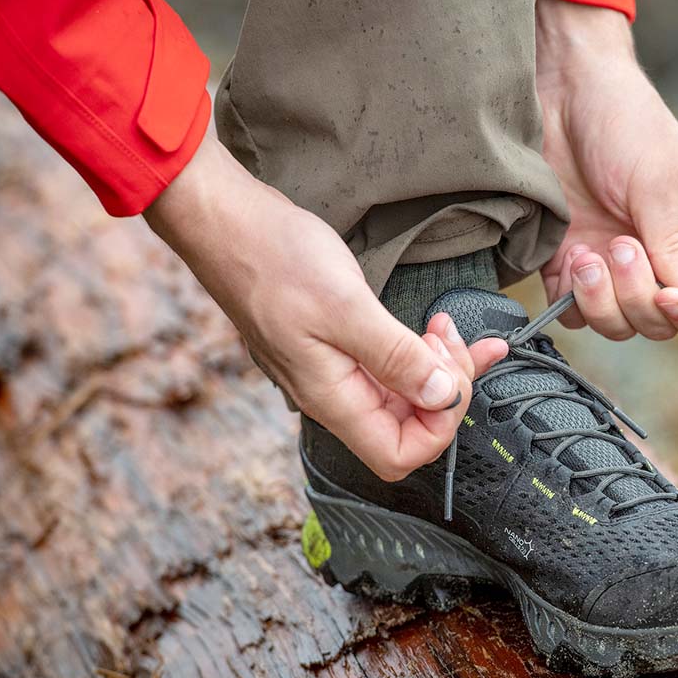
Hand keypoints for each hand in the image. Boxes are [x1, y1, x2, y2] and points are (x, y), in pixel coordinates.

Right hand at [144, 134, 507, 479]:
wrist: (225, 221)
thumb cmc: (273, 259)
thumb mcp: (344, 306)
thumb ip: (396, 358)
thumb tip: (443, 398)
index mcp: (333, 398)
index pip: (398, 455)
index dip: (438, 427)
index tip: (451, 377)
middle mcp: (334, 395)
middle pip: (410, 426)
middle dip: (447, 388)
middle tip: (452, 337)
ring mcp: (336, 371)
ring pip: (405, 394)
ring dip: (440, 368)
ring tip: (446, 326)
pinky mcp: (339, 345)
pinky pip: (392, 365)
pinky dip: (423, 352)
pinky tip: (436, 327)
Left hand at [535, 0, 677, 340]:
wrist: (562, 93)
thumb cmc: (624, 123)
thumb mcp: (657, 181)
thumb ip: (675, 245)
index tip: (669, 295)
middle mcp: (656, 262)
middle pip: (660, 324)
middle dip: (638, 297)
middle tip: (620, 244)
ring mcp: (609, 267)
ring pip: (616, 325)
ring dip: (602, 301)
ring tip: (588, 254)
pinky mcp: (565, 265)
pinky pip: (571, 314)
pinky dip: (570, 299)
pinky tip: (568, 255)